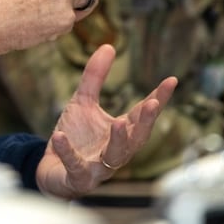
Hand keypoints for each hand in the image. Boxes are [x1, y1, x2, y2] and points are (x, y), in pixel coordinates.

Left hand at [35, 44, 176, 199]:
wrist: (52, 170)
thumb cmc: (75, 137)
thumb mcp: (82, 102)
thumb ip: (94, 77)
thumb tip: (108, 46)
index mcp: (120, 132)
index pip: (141, 114)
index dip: (157, 99)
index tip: (171, 81)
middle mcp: (115, 151)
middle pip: (136, 138)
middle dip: (145, 123)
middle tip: (152, 105)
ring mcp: (98, 166)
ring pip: (114, 156)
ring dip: (118, 141)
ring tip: (118, 123)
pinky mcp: (78, 177)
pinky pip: (75, 165)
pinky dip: (68, 152)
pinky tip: (60, 136)